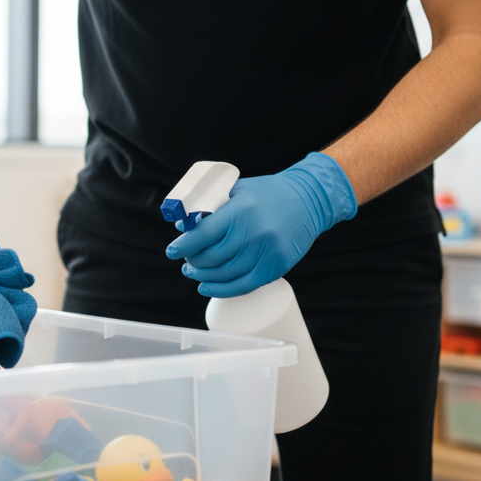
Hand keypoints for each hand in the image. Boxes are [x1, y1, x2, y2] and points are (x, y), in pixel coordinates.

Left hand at [165, 152, 356, 296]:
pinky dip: (221, 289)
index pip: (203, 235)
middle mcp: (253, 234)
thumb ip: (211, 206)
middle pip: (211, 258)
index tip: (172, 250)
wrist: (309, 200)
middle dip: (192, 261)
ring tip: (193, 272)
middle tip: (185, 260)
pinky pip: (243, 285)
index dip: (183, 245)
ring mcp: (266, 253)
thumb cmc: (269, 193)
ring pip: (224, 274)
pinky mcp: (276, 267)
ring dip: (203, 276)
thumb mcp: (237, 190)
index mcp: (240, 212)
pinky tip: (207, 286)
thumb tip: (183, 224)